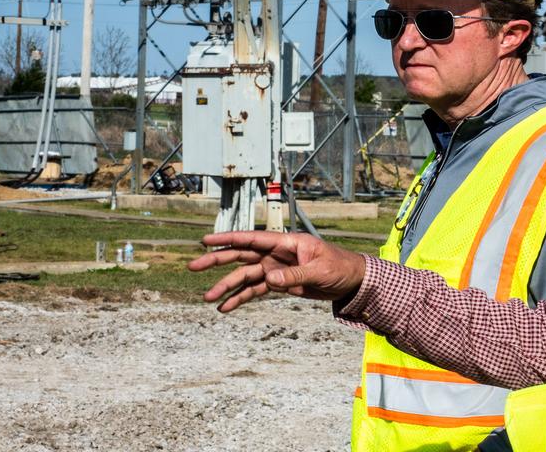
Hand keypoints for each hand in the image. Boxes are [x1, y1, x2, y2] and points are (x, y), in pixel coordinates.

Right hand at [187, 231, 366, 312]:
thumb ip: (294, 275)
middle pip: (241, 256)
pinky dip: (240, 299)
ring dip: (226, 287)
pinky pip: (256, 291)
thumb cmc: (339, 267)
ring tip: (208, 298)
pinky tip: (225, 308)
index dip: (228, 238)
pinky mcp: (279, 284)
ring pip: (245, 276)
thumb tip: (269, 278)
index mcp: (286, 243)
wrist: (351, 281)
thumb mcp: (319, 271)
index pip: (253, 238)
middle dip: (217, 261)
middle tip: (193, 266)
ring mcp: (276, 269)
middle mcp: (276, 254)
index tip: (206, 241)